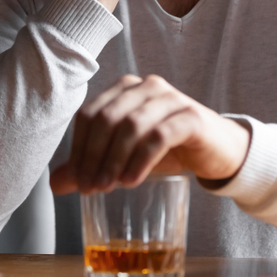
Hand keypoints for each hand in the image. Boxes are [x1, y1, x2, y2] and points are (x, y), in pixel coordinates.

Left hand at [50, 74, 250, 194]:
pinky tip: (132, 182)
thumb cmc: (170, 149)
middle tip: (90, 189)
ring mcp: (171, 99)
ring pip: (131, 125)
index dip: (79, 148)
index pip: (90, 113)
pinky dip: (141, 160)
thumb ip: (93, 164)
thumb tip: (56, 184)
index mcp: (126, 89)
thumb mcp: (127, 157)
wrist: (219, 151)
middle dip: (93, 156)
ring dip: (115, 160)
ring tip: (109, 188)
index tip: (77, 182)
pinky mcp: (191, 117)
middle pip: (107, 117)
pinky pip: (160, 135)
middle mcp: (147, 87)